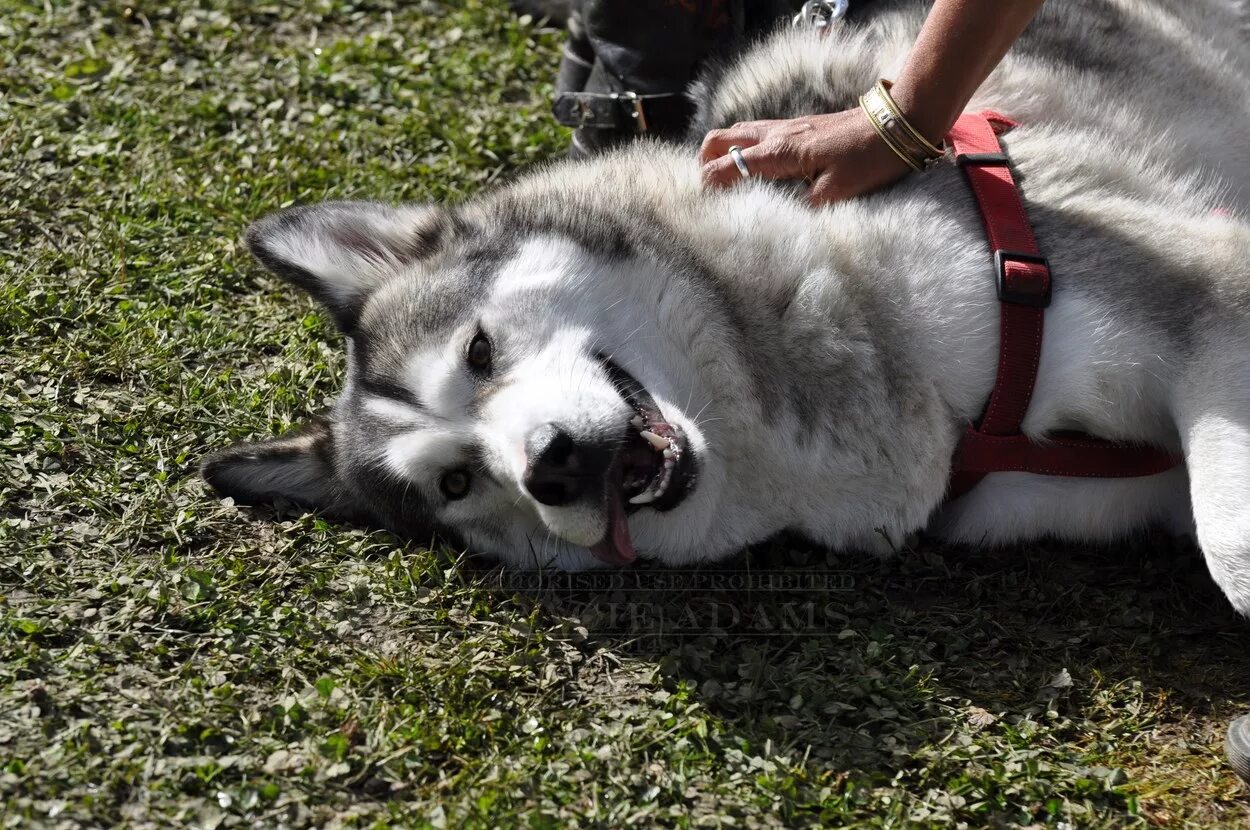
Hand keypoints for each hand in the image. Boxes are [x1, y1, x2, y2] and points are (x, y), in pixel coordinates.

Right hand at [699, 109, 915, 205]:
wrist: (896, 123)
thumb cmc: (868, 158)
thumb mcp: (835, 193)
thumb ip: (801, 209)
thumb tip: (778, 224)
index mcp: (779, 152)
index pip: (725, 167)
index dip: (708, 186)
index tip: (702, 207)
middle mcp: (775, 135)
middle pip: (720, 139)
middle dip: (704, 162)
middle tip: (707, 189)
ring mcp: (785, 127)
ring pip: (737, 133)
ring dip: (723, 153)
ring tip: (726, 181)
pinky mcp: (797, 127)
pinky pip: (756, 134)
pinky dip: (743, 149)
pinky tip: (756, 170)